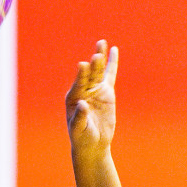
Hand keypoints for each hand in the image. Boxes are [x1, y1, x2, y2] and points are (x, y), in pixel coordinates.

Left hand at [66, 40, 116, 160]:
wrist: (92, 143)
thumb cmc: (81, 137)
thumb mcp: (78, 129)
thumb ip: (80, 117)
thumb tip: (82, 104)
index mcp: (73, 97)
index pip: (78, 84)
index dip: (81, 75)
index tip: (83, 65)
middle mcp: (83, 90)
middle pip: (89, 75)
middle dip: (93, 65)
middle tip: (96, 55)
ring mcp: (95, 89)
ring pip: (98, 71)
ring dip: (100, 58)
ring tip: (101, 43)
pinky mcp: (106, 92)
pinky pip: (110, 75)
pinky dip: (112, 63)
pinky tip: (113, 50)